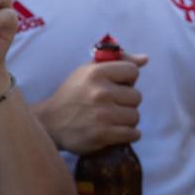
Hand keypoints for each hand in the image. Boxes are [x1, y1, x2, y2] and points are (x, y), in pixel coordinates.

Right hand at [33, 52, 147, 153]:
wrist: (49, 123)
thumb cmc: (73, 94)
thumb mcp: (89, 71)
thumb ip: (118, 61)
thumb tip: (145, 59)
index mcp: (96, 73)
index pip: (133, 71)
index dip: (127, 79)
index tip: (116, 86)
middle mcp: (100, 92)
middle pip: (137, 96)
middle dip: (127, 101)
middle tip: (112, 105)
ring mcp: (102, 115)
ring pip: (135, 116)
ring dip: (127, 119)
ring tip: (112, 119)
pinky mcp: (102, 135)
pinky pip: (133, 134)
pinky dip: (129, 134)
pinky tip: (117, 131)